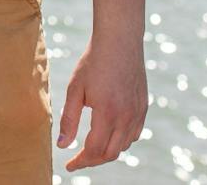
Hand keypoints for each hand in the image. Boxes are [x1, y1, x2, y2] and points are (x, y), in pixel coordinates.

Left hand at [58, 33, 147, 170]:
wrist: (119, 40)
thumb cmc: (93, 62)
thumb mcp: (75, 89)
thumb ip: (69, 119)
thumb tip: (63, 145)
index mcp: (108, 113)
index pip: (94, 150)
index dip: (81, 161)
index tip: (69, 165)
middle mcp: (126, 117)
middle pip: (110, 153)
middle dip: (93, 160)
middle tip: (78, 159)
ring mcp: (138, 113)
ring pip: (124, 146)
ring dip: (107, 152)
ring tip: (91, 149)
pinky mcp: (143, 107)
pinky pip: (134, 134)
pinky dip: (121, 141)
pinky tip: (109, 135)